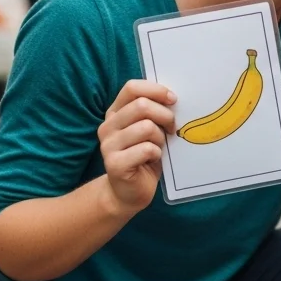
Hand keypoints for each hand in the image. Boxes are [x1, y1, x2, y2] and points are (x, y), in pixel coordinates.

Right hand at [98, 80, 175, 215]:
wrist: (129, 192)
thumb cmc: (144, 156)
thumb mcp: (148, 129)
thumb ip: (153, 112)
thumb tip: (173, 97)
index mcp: (115, 113)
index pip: (132, 88)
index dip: (156, 90)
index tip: (173, 100)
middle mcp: (107, 126)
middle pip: (142, 106)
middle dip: (165, 116)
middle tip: (170, 129)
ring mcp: (108, 145)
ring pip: (146, 127)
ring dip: (160, 138)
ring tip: (157, 148)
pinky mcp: (115, 164)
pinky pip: (147, 149)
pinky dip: (156, 154)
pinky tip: (151, 160)